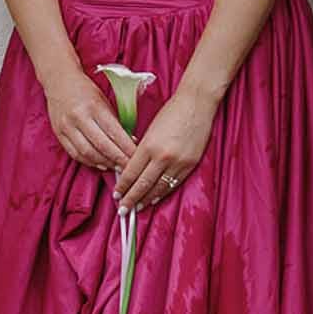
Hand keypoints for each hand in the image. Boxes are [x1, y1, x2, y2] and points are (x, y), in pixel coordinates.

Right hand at [45, 69, 136, 171]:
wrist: (59, 81)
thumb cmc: (85, 90)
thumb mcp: (103, 101)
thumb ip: (114, 121)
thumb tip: (129, 142)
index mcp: (94, 106)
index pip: (114, 133)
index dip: (126, 148)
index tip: (136, 157)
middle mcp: (79, 117)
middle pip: (101, 145)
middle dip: (117, 159)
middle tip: (128, 167)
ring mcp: (67, 126)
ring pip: (87, 153)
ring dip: (103, 163)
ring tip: (115, 167)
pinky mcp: (59, 133)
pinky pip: (74, 153)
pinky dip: (89, 161)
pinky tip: (100, 164)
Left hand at [116, 90, 212, 208]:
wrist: (196, 103)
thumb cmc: (171, 112)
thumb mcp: (150, 130)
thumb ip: (142, 151)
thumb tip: (131, 169)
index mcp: (148, 146)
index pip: (131, 173)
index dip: (122, 186)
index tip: (116, 194)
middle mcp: (162, 157)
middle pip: (143, 184)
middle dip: (131, 199)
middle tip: (122, 210)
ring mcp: (178, 162)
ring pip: (158, 188)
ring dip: (146, 199)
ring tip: (137, 208)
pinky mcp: (190, 164)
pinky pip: (173, 184)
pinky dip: (162, 193)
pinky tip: (155, 199)